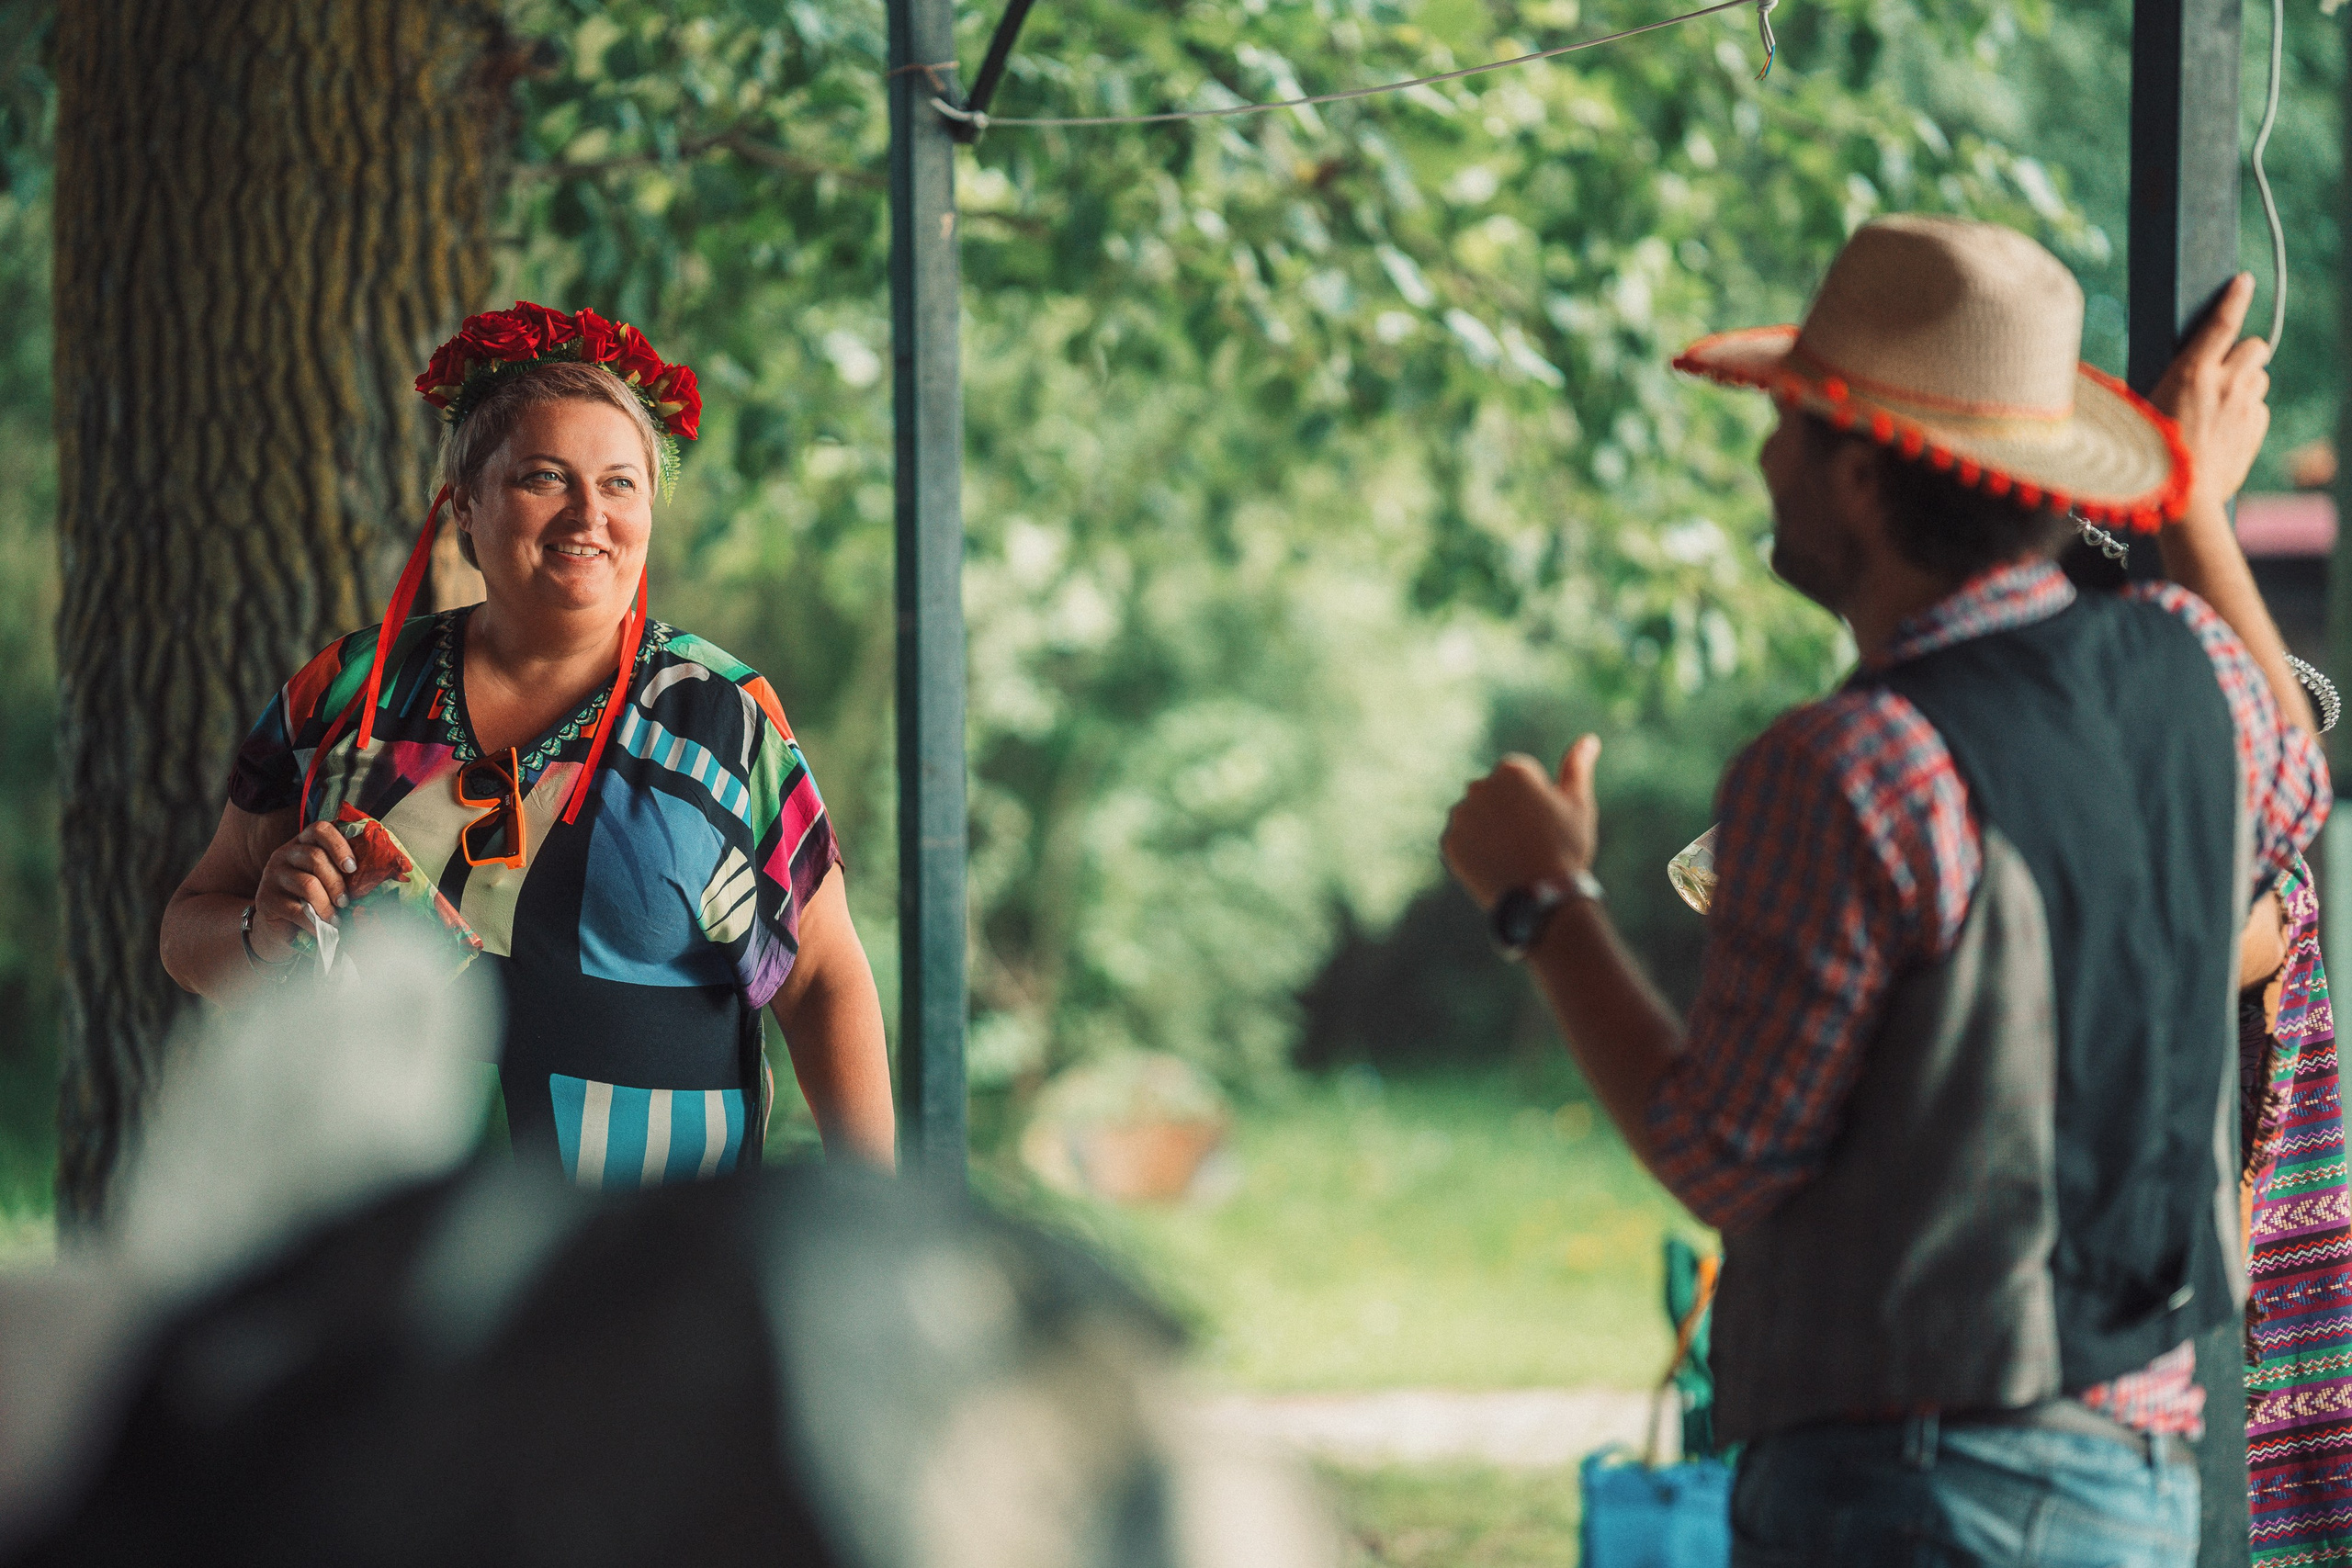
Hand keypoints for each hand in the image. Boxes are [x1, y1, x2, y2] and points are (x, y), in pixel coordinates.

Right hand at [249, 821, 356, 960]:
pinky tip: (322, 928)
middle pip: (315, 857)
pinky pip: (295, 909)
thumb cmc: (312, 900)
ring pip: (307, 884)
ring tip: (336, 919)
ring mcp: (272, 875)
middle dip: (337, 882)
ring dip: (327, 904)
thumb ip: (344, 873)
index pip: (320, 829)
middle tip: (346, 901)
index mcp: (303, 844)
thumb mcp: (327, 882)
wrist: (281, 927)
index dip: (339, 845)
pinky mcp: (265, 899)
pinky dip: (314, 921)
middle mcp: (284, 854)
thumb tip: (385, 874)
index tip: (353, 867)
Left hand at [1441, 735, 1600, 911]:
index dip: (1533, 802)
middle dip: (1506, 813)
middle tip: (1528, 841)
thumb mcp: (1578, 804)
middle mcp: (1480, 786)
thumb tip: (1589, 739)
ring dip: (1488, 831)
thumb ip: (1577, 767)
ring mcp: (1461, 815)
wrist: (1541, 897)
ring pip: (1475, 818)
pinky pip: (1461, 843)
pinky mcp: (1448, 842)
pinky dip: (1475, 853)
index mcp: (1512, 770)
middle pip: (1492, 795)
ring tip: (1511, 855)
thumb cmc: (1566, 848)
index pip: (1517, 778)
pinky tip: (1495, 865)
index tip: (1543, 824)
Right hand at [2150, 272, 2271, 521]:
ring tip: (2221, 404)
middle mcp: (2225, 383)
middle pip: (2255, 347)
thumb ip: (2161, 386)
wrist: (2184, 499)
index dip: (2234, 297)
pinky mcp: (2256, 428)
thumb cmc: (2150, 456)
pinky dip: (2247, 412)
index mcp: (2192, 373)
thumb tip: (2141, 380)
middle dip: (2244, 352)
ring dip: (2245, 382)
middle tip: (2226, 367)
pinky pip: (2259, 408)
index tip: (2243, 281)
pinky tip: (2224, 429)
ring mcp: (2245, 406)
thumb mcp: (2142, 412)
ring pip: (2260, 376)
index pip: (2221, 323)